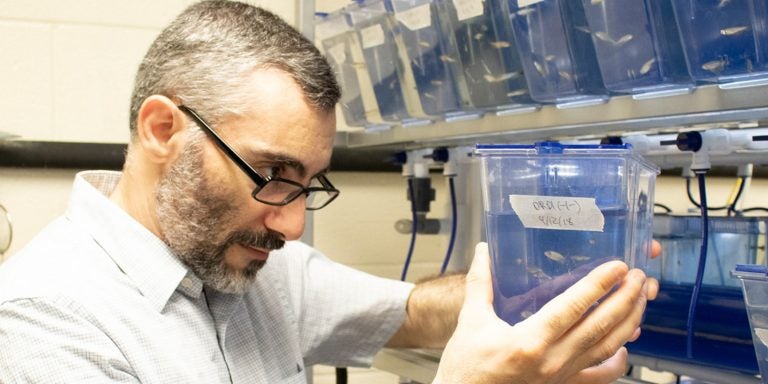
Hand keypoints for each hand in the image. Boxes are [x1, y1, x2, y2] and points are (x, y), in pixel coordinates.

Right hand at [434, 242, 656, 383]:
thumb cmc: (466, 365)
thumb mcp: (471, 320)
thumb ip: (480, 283)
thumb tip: (484, 250)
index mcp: (528, 342)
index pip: (572, 308)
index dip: (598, 285)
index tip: (617, 267)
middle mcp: (550, 361)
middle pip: (599, 328)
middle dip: (624, 300)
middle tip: (639, 277)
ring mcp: (560, 376)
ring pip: (606, 349)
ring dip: (628, 322)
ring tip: (641, 300)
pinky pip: (598, 375)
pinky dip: (618, 362)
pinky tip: (626, 345)